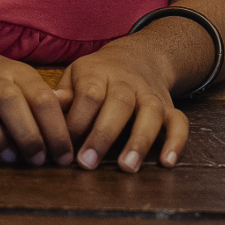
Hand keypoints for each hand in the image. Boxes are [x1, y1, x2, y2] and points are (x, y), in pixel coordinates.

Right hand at [0, 34, 72, 165]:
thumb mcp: (24, 81)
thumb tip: (75, 118)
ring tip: (9, 159)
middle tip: (38, 161)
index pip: (41, 99)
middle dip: (27, 133)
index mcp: (17, 73)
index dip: (56, 130)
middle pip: (9, 100)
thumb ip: (47, 100)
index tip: (65, 157)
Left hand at [55, 38, 187, 171]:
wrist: (137, 57)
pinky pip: (179, 122)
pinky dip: (176, 142)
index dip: (78, 120)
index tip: (65, 145)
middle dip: (103, 135)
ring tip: (126, 167)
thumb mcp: (75, 76)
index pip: (89, 93)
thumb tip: (45, 107)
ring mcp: (150, 95)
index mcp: (97, 72)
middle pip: (119, 104)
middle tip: (88, 163)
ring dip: (139, 141)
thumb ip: (63, 94)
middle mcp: (126, 82)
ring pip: (150, 114)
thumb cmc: (96, 75)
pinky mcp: (170, 107)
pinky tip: (167, 162)